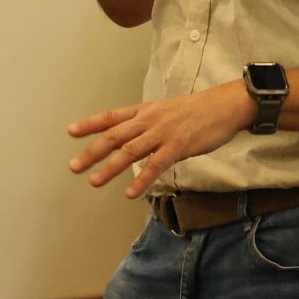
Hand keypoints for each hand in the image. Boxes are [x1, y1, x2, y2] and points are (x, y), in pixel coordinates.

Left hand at [67, 82, 255, 198]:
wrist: (226, 105)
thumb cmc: (200, 111)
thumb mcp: (169, 111)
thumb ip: (151, 124)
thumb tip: (136, 138)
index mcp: (146, 111)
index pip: (112, 116)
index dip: (91, 124)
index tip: (71, 132)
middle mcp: (150, 120)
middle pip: (114, 136)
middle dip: (92, 152)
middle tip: (73, 166)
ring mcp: (163, 132)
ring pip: (130, 151)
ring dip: (109, 167)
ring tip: (94, 181)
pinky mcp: (178, 146)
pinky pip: (155, 165)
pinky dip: (141, 180)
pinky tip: (131, 193)